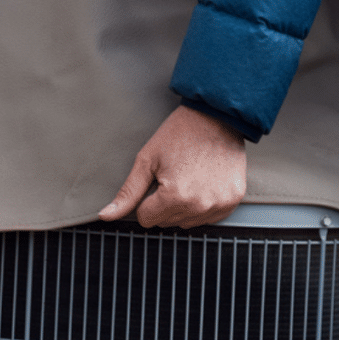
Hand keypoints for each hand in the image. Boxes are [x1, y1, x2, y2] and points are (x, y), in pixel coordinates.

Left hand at [99, 105, 245, 228]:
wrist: (216, 117)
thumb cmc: (179, 134)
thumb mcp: (146, 160)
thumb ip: (128, 193)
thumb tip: (105, 216)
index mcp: (174, 197)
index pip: (146, 219)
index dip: (147, 199)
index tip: (157, 180)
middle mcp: (199, 206)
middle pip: (166, 222)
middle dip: (164, 203)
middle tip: (174, 175)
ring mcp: (219, 205)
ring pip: (187, 222)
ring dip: (183, 206)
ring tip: (189, 177)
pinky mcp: (232, 201)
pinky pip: (209, 217)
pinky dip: (203, 205)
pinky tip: (203, 182)